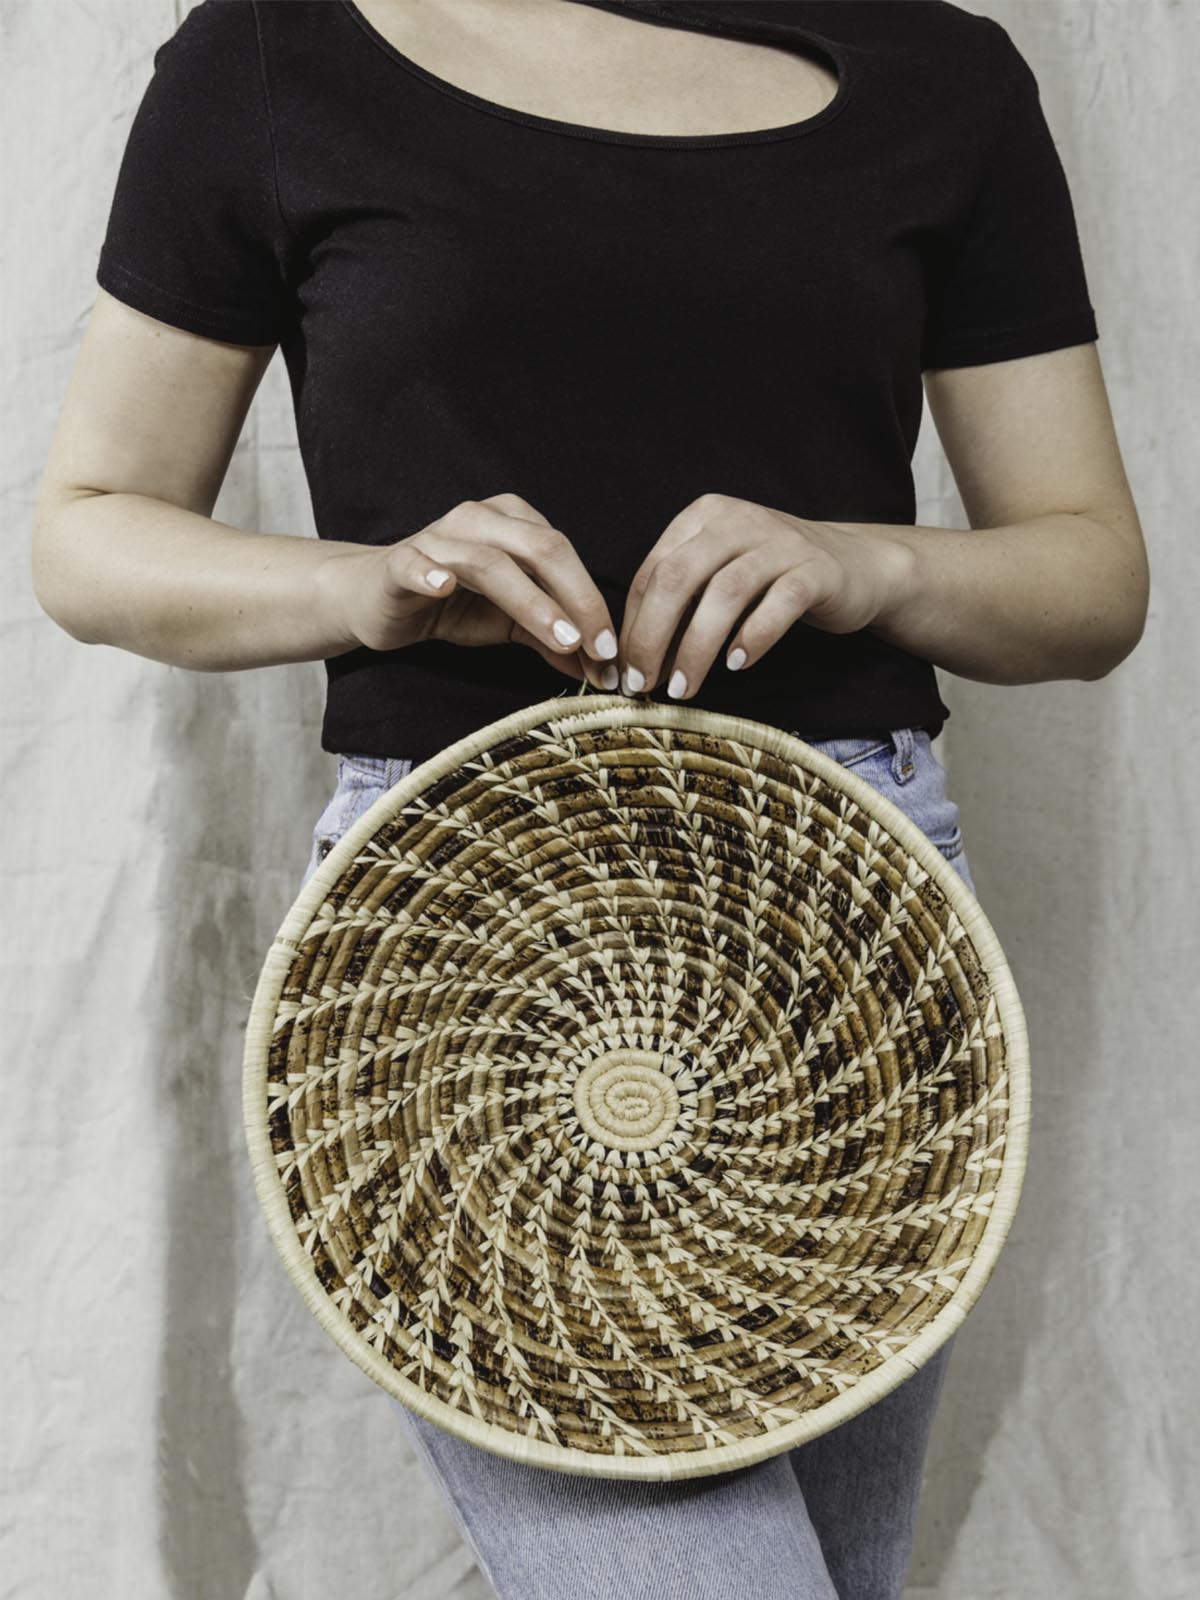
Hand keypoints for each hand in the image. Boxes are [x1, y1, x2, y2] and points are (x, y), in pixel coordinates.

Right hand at [316, 494, 620, 686]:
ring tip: (560, 637)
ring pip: (490, 561)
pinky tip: (445, 588)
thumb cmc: (450, 603)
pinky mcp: (399, 563)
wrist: (378, 600)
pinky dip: (431, 573)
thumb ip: (551, 637)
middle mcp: (481, 519)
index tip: (612, 651)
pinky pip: (416, 564)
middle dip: (576, 599)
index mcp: (514, 522)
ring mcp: (438, 538)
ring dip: (531, 601)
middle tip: (597, 647)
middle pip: (541, 548)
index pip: (565, 556)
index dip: (593, 602)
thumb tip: (597, 668)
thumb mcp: (510, 622)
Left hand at [616, 493, 914, 697]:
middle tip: (644, 684)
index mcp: (704, 517)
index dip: (633, 625)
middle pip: (677, 578)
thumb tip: (634, 659)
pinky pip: (779, 604)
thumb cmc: (772, 578)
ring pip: (724, 594)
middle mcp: (739, 521)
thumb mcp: (719, 574)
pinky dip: (753, 637)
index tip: (625, 672)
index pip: (652, 572)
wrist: (855, 565)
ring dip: (696, 648)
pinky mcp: (816, 571)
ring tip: (683, 687)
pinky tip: (737, 664)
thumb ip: (681, 601)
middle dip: (652, 637)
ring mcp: (780, 543)